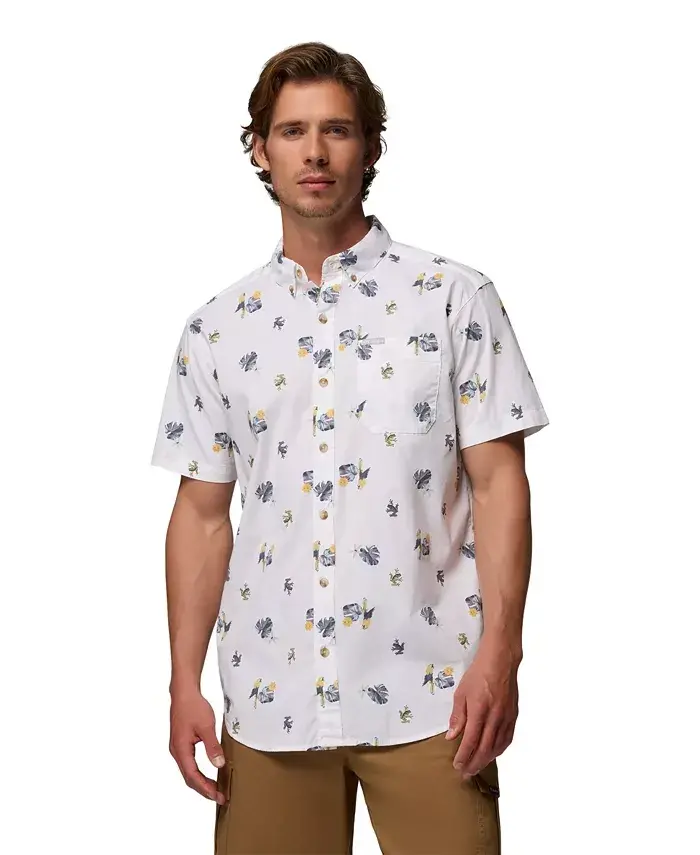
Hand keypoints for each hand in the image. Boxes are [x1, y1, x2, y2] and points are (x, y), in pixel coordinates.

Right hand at [169, 688, 226, 804]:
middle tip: (220, 797)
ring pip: (189, 771)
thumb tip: (219, 764)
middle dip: (204, 789)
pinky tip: (208, 773)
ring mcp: (178, 748)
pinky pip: (189, 764)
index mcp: (181, 750)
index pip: (193, 776)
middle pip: (189, 778)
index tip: (218, 796)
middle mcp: (177, 752)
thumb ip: (212, 747)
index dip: (206, 788)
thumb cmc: (193, 706)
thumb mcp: (206, 726)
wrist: (184, 692)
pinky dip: (198, 773)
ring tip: (216, 789)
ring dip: (201, 782)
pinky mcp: (182, 743)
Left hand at [445, 641, 519, 780]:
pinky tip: (493, 754)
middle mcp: (495, 717)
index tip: (457, 766)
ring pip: (497, 746)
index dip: (464, 756)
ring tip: (477, 767)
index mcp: (479, 710)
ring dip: (487, 760)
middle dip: (474, 763)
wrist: (501, 661)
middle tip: (466, 773)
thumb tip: (452, 736)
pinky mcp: (513, 716)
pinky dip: (499, 750)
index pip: (471, 740)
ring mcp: (506, 718)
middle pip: (485, 748)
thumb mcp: (461, 692)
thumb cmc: (479, 673)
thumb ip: (458, 716)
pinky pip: (507, 739)